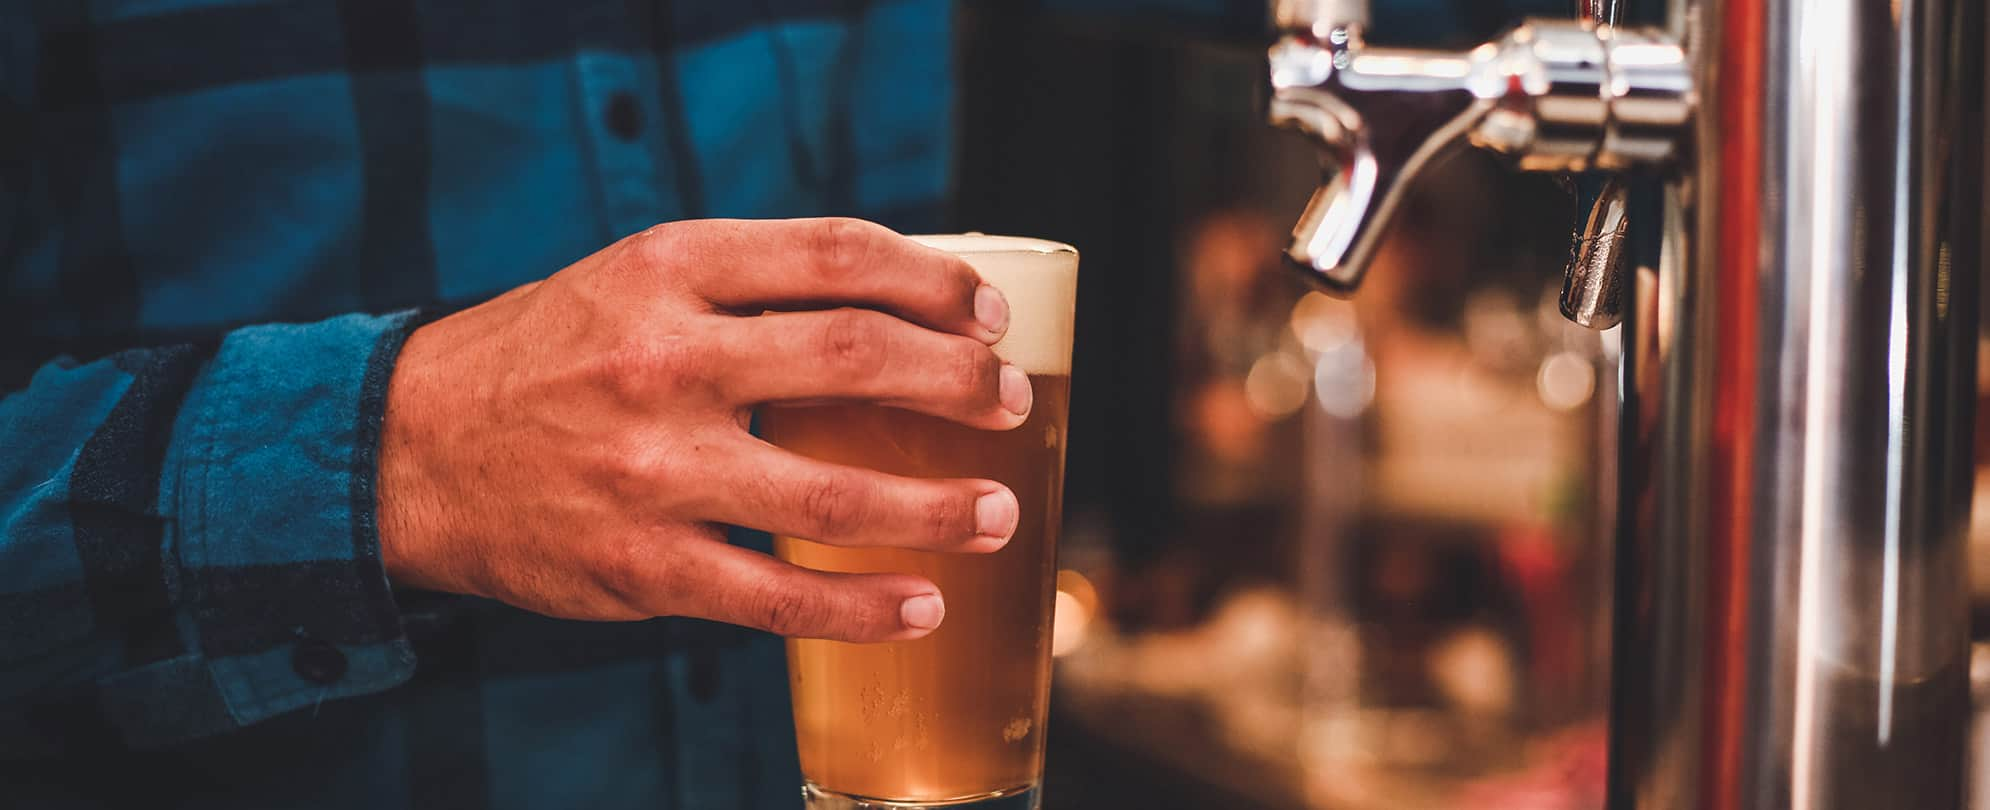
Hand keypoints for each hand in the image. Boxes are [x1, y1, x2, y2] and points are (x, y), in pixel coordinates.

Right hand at [376, 218, 1032, 642]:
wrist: (406, 450)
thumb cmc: (544, 357)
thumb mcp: (630, 280)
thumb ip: (744, 284)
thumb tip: (893, 308)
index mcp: (668, 269)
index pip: (836, 256)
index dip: (934, 282)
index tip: (988, 313)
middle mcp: (665, 359)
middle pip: (858, 357)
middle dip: (960, 381)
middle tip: (1009, 401)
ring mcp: (654, 469)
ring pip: (835, 493)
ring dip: (939, 506)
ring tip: (997, 512)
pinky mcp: (643, 566)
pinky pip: (779, 598)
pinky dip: (864, 609)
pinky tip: (922, 607)